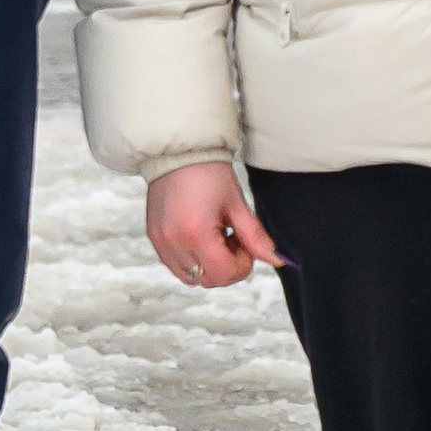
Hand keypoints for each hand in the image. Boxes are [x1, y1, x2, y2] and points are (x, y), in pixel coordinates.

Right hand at [146, 160, 280, 288]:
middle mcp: (173, 242)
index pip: (223, 273)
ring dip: (208, 265)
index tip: (245, 243)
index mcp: (195, 233)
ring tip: (215, 237)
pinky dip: (192, 259)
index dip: (241, 265)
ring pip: (190, 276)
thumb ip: (255, 237)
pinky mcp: (154, 237)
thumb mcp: (237, 204)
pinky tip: (199, 235)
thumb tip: (276, 260)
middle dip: (226, 266)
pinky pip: (175, 264)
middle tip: (232, 239)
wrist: (179, 151)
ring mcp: (160, 242)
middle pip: (207, 279)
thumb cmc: (209, 173)